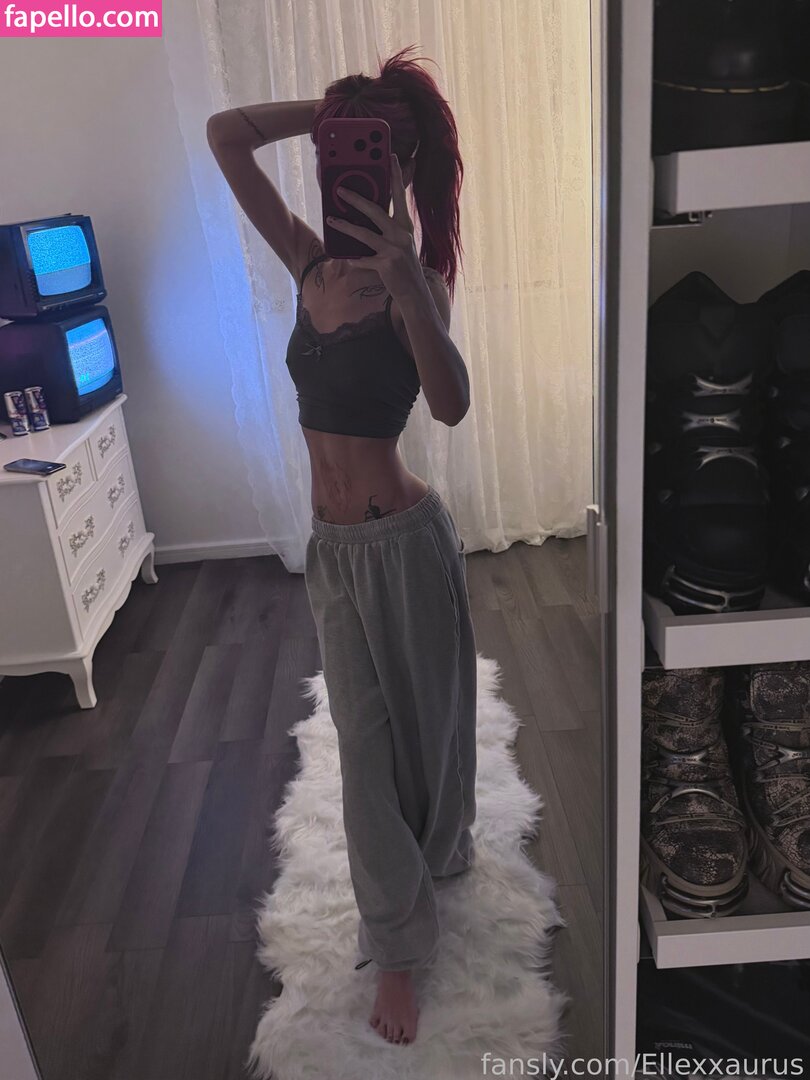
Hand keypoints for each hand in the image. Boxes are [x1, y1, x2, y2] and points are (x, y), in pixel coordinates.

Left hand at [326, 154, 421, 298]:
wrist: (414, 292)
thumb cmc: (404, 266)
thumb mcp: (402, 242)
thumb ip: (390, 228)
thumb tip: (369, 213)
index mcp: (405, 225)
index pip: (401, 195)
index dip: (396, 174)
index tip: (390, 156)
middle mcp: (401, 234)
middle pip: (375, 210)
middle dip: (356, 199)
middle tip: (340, 190)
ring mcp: (394, 250)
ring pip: (364, 234)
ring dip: (345, 226)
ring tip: (331, 219)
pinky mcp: (386, 265)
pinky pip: (363, 259)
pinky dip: (355, 260)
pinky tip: (349, 259)